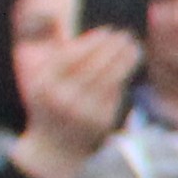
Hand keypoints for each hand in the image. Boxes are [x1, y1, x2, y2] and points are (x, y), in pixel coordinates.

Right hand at [13, 25, 138, 177]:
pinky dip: (122, 77)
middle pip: (94, 66)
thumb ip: (60, 58)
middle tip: (126, 35)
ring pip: (109, 78)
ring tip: (134, 46)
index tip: (108, 30)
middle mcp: (62, 98)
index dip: (92, 41)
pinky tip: (129, 64)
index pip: (72, 56)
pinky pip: (114, 93)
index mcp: (45, 84)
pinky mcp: (100, 121)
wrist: (54, 147)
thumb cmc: (50, 104)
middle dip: (112, 48)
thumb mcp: (43, 81)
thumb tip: (95, 34)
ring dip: (124, 60)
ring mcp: (82, 111)